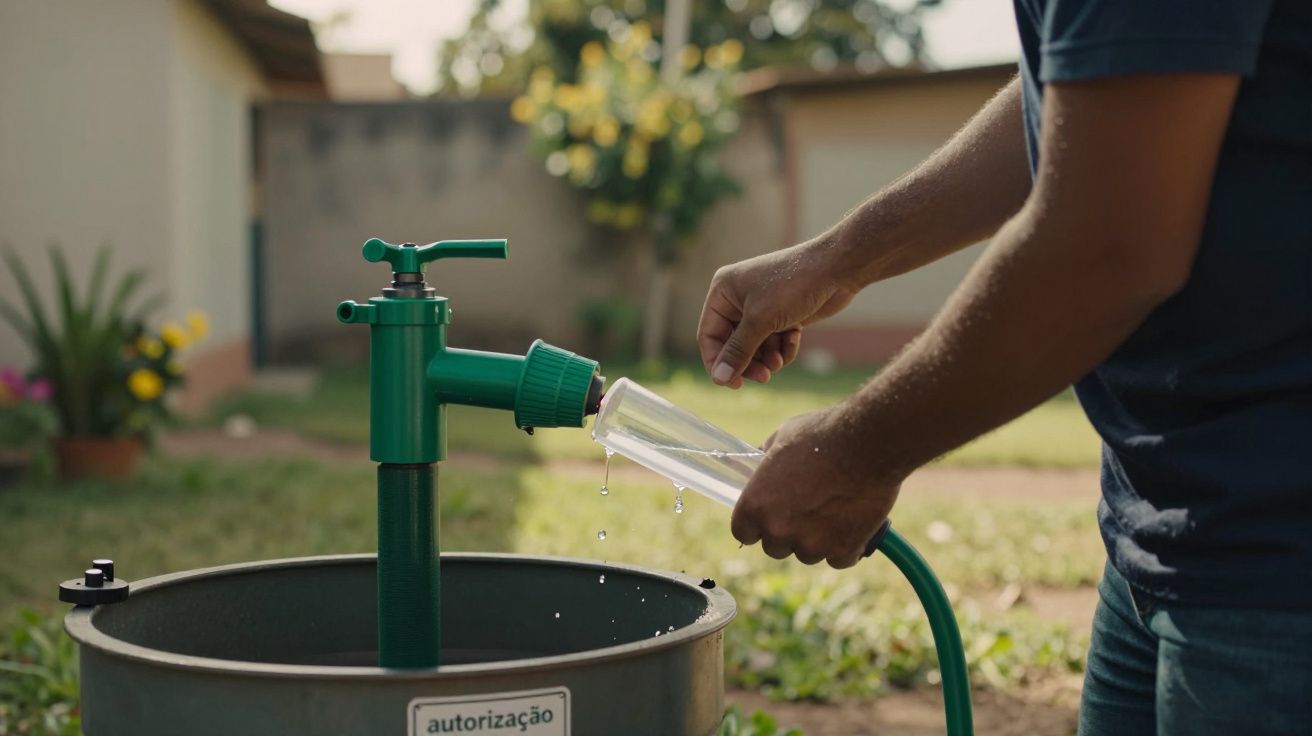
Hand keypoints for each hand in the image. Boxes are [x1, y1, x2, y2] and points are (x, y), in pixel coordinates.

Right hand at [698, 239, 858, 387]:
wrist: (836, 269)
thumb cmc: (793, 285)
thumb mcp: (760, 321)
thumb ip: (738, 351)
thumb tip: (719, 379)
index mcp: (723, 291)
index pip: (709, 335)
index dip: (718, 362)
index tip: (734, 384)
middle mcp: (738, 299)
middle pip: (733, 344)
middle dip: (749, 361)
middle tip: (764, 377)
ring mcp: (761, 307)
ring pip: (755, 347)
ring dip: (768, 357)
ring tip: (781, 360)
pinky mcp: (781, 315)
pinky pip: (774, 342)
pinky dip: (783, 347)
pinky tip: (795, 337)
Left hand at [731, 407, 899, 567]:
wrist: (869, 443)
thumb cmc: (823, 435)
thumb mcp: (782, 438)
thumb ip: (767, 460)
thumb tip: (761, 464)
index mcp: (755, 505)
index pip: (742, 532)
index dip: (755, 524)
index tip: (768, 516)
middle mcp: (779, 530)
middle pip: (774, 547)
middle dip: (787, 532)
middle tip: (805, 509)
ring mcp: (811, 544)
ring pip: (807, 554)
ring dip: (816, 539)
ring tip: (833, 509)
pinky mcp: (843, 550)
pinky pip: (838, 558)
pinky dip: (844, 545)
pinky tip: (851, 520)